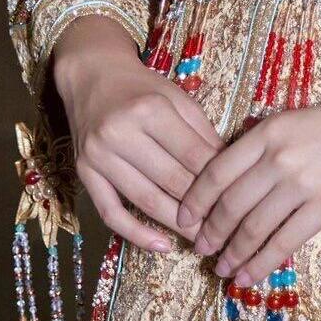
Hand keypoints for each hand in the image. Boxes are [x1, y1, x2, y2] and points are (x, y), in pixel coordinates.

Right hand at [51, 13, 223, 252]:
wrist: (91, 75)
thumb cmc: (140, 87)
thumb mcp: (176, 96)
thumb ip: (201, 130)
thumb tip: (229, 167)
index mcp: (150, 109)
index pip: (191, 154)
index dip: (216, 180)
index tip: (236, 199)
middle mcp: (120, 132)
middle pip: (170, 180)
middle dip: (200, 207)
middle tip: (225, 227)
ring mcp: (98, 155)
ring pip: (144, 200)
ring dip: (176, 225)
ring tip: (202, 239)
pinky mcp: (83, 173)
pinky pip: (111, 212)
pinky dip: (136, 233)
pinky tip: (162, 245)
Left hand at [175, 72, 320, 286]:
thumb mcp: (300, 119)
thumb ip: (267, 144)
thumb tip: (235, 175)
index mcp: (267, 130)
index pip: (214, 172)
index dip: (194, 202)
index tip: (184, 220)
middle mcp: (278, 156)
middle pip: (228, 205)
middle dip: (210, 234)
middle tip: (201, 251)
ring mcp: (302, 182)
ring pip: (252, 229)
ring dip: (232, 255)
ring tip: (222, 270)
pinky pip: (283, 242)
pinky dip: (260, 264)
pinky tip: (249, 276)